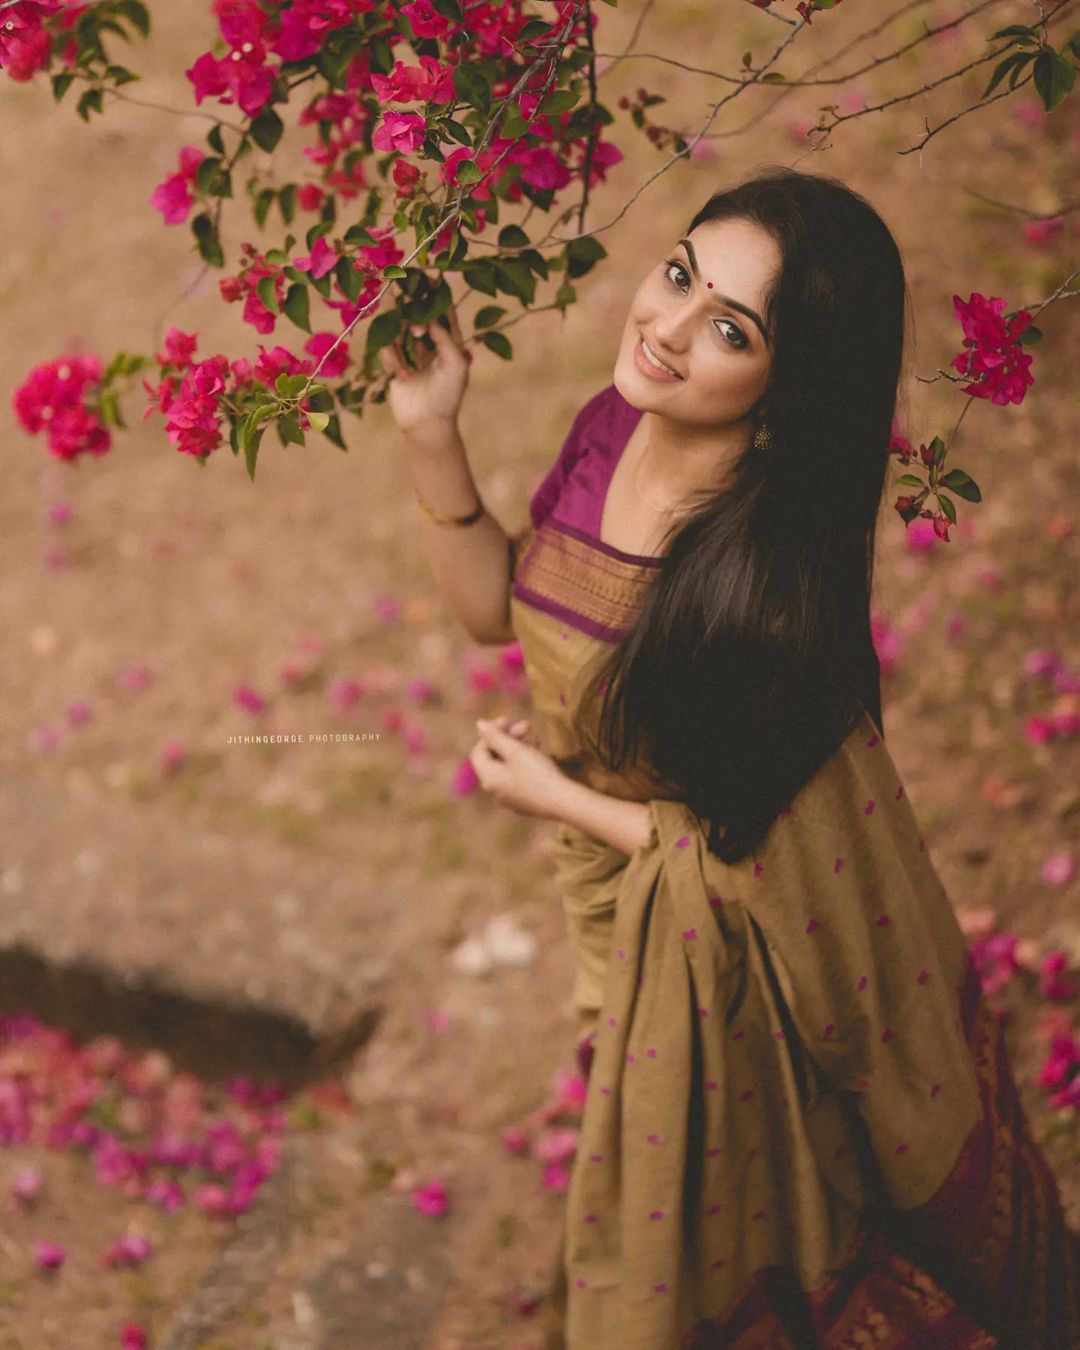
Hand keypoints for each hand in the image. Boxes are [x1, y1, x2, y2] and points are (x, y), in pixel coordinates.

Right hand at [382, 299, 472, 446]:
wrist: (427, 424)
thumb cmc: (448, 395)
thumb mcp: (455, 364)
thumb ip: (445, 338)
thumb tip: (429, 318)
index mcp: (450, 342)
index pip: (444, 312)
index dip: (437, 294)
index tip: (429, 276)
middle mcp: (431, 344)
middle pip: (418, 315)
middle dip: (411, 307)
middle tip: (403, 294)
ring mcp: (412, 354)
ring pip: (399, 329)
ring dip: (399, 329)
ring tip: (403, 328)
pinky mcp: (395, 365)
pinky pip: (388, 350)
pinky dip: (392, 357)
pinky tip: (403, 375)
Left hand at [469, 714, 566, 820]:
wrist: (562, 802)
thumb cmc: (537, 773)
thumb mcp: (515, 750)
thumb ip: (495, 736)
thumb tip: (479, 724)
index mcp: (488, 778)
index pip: (479, 751)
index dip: (491, 732)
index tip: (509, 720)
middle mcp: (495, 790)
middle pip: (495, 758)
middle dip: (509, 738)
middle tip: (527, 725)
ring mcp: (510, 797)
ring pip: (509, 765)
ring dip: (519, 748)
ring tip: (536, 737)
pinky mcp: (524, 800)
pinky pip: (518, 776)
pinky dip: (525, 761)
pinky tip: (539, 752)